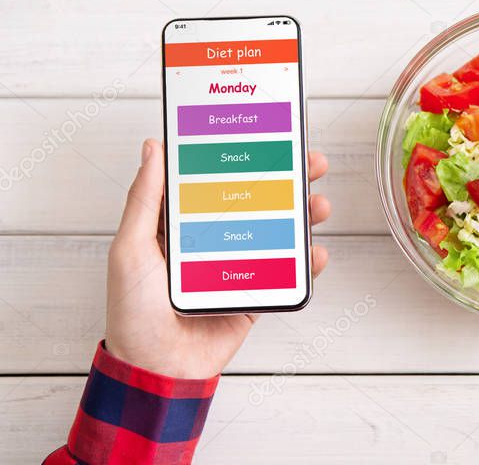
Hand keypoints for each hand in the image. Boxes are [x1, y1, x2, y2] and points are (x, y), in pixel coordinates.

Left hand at [104, 139, 331, 377]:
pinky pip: (288, 274)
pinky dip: (309, 264)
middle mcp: (215, 239)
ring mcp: (239, 267)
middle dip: (290, 179)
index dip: (245, 155)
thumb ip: (144, 200)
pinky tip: (318, 253)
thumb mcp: (131, 249)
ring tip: (320, 204)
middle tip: (311, 162)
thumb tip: (153, 147)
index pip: (219, 179)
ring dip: (305, 215)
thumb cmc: (133, 311)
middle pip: (259, 200)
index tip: (269, 135)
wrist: (157, 371)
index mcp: (184, 223)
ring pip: (280, 232)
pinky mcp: (256, 295)